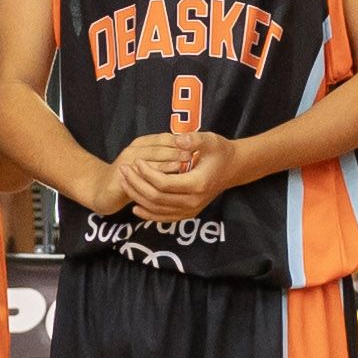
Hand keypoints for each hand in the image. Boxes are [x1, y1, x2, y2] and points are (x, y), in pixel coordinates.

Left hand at [103, 127, 226, 223]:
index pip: (164, 183)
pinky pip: (164, 218)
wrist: (233, 168)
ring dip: (137, 197)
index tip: (136, 161)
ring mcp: (191, 210)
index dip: (146, 173)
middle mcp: (193, 201)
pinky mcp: (188, 213)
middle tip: (123, 170)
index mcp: (197, 184)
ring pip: (157, 210)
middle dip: (136, 184)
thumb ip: (194, 140)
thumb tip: (177, 140)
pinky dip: (148, 214)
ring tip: (123, 183)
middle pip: (156, 198)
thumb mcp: (210, 140)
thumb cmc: (220, 152)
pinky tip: (135, 207)